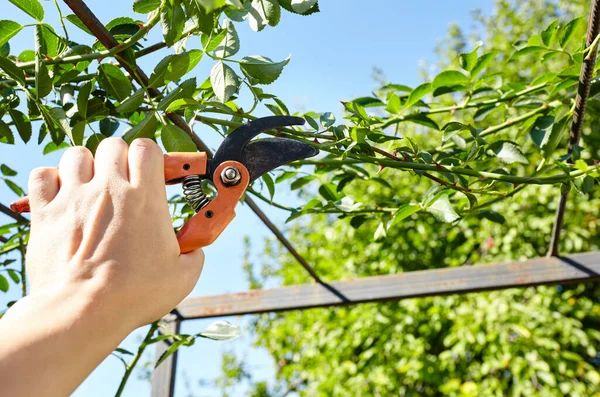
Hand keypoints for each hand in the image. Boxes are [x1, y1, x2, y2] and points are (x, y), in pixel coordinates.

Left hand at [25, 138, 203, 328]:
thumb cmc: (133, 296)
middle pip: (113, 145)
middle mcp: (109, 190)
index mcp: (145, 199)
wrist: (83, 312)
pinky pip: (42, 175)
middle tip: (124, 181)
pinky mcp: (45, 213)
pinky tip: (62, 194)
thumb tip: (195, 249)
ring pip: (77, 155)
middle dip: (121, 158)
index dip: (152, 157)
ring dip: (87, 165)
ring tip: (92, 186)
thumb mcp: (183, 277)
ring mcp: (74, 198)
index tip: (155, 172)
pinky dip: (52, 179)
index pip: (148, 149)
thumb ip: (195, 254)